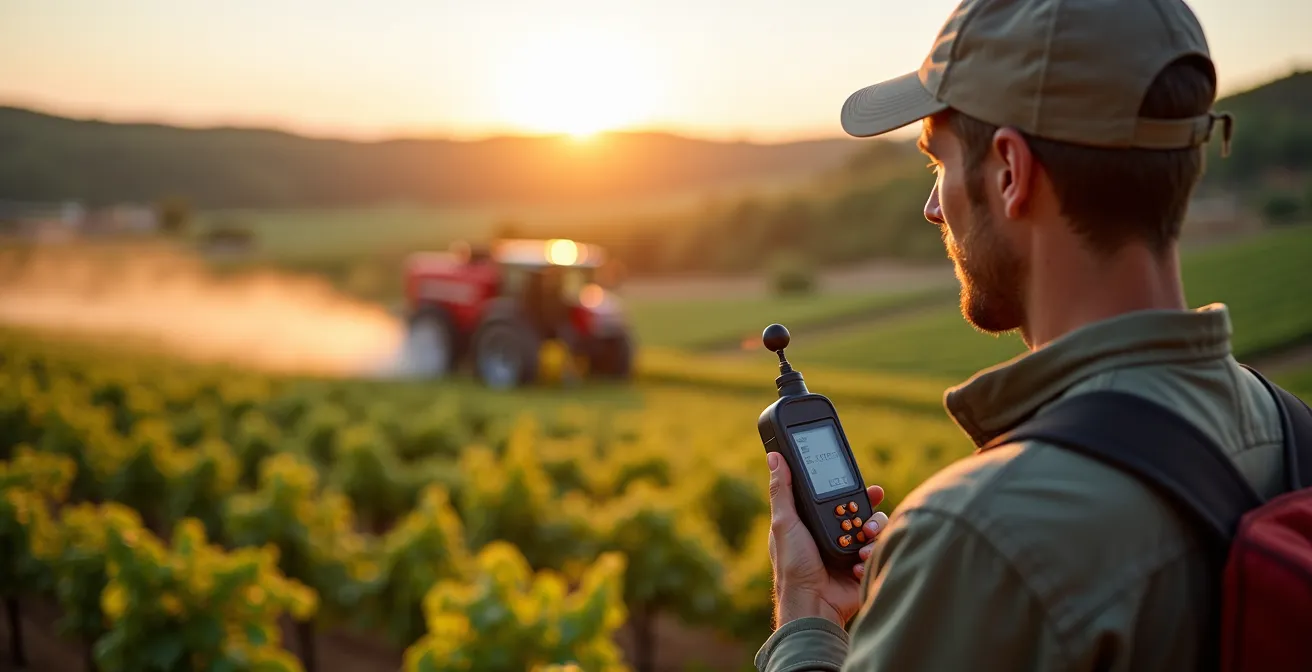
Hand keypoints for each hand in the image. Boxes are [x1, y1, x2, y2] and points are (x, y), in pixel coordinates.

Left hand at [767, 451, 888, 628]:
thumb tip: (775, 458)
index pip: (837, 497)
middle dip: (870, 508)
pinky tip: (858, 563)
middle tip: (874, 502)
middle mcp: (834, 533)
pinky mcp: (861, 566)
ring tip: (866, 538)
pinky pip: (877, 551)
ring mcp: (849, 550)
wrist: (812, 604)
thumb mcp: (784, 523)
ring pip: (875, 528)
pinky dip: (871, 554)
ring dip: (874, 530)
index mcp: (814, 521)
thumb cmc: (793, 566)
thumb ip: (782, 490)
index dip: (851, 489)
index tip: (865, 484)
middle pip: (861, 510)